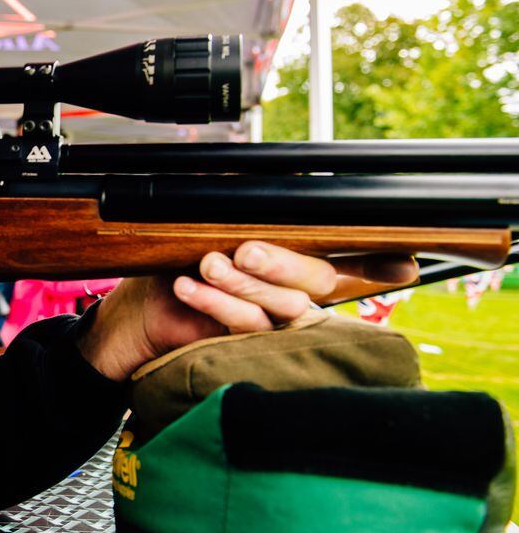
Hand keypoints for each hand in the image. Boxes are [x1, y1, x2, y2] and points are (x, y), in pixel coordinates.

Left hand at [77, 242, 418, 380]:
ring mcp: (268, 329)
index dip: (374, 264)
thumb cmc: (173, 269)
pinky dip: (213, 302)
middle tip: (247, 250)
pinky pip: (240, 328)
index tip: (402, 263)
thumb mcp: (208, 232)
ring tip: (210, 263)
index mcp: (295, 273)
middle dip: (281, 264)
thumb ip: (242, 215)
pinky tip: (188, 285)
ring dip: (242, 284)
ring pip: (278, 310)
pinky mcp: (240, 350)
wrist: (131, 321)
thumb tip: (259, 182)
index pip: (343, 265)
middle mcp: (290, 302)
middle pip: (313, 284)